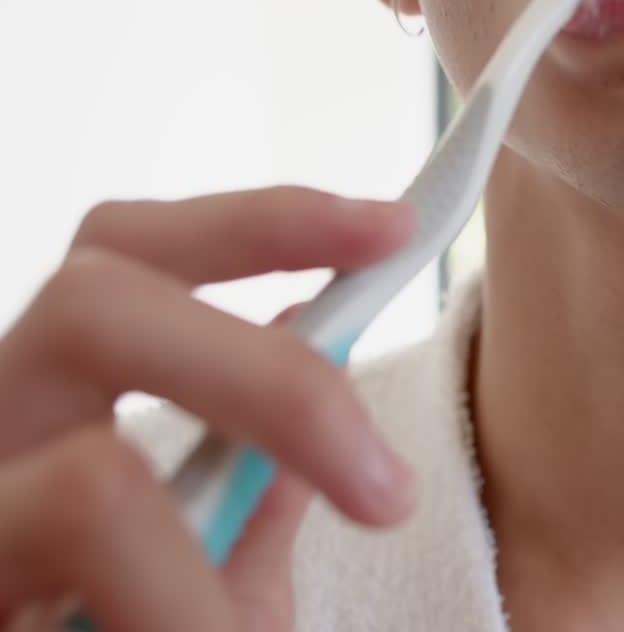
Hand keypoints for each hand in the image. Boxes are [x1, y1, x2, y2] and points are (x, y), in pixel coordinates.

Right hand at [0, 186, 419, 630]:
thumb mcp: (198, 577)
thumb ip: (244, 480)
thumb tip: (314, 370)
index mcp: (45, 413)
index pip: (123, 259)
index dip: (254, 221)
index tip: (390, 229)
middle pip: (91, 302)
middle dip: (268, 379)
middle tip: (383, 490)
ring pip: (84, 484)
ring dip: (206, 589)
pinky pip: (81, 612)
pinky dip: (188, 627)